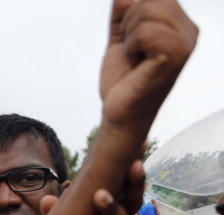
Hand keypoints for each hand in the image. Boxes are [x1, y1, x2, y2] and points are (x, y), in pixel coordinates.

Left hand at [99, 0, 196, 126]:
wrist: (119, 110)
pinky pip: (146, 31)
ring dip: (129, 36)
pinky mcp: (178, 53)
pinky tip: (138, 63)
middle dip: (129, 24)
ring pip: (147, 11)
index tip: (132, 42)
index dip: (131, 15)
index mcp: (179, 24)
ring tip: (135, 57)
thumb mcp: (120, 36)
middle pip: (150, 0)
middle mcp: (189, 31)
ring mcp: (187, 41)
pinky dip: (132, 46)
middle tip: (132, 52)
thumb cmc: (122, 78)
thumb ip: (123, 12)